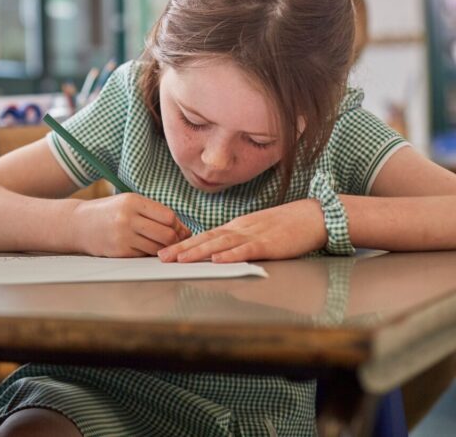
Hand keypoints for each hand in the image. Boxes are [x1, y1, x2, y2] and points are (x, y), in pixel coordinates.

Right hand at [73, 193, 191, 256]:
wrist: (77, 224)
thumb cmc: (108, 212)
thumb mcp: (128, 202)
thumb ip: (153, 212)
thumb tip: (183, 229)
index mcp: (132, 202)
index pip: (168, 216)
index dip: (177, 225)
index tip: (178, 228)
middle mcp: (127, 218)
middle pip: (166, 234)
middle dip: (174, 239)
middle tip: (173, 240)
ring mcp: (122, 236)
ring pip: (158, 248)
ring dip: (163, 249)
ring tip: (158, 244)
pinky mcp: (119, 252)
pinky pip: (144, 255)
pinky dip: (148, 253)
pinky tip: (143, 247)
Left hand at [158, 199, 327, 262]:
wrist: (314, 216)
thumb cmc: (288, 226)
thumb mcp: (258, 232)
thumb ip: (239, 241)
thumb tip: (219, 253)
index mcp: (237, 227)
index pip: (205, 235)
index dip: (184, 243)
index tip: (165, 251)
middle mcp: (240, 229)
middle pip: (206, 238)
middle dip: (182, 248)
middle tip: (161, 257)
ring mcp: (254, 235)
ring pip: (221, 243)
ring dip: (198, 251)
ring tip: (179, 259)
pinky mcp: (270, 244)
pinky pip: (247, 250)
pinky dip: (231, 255)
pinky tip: (217, 260)